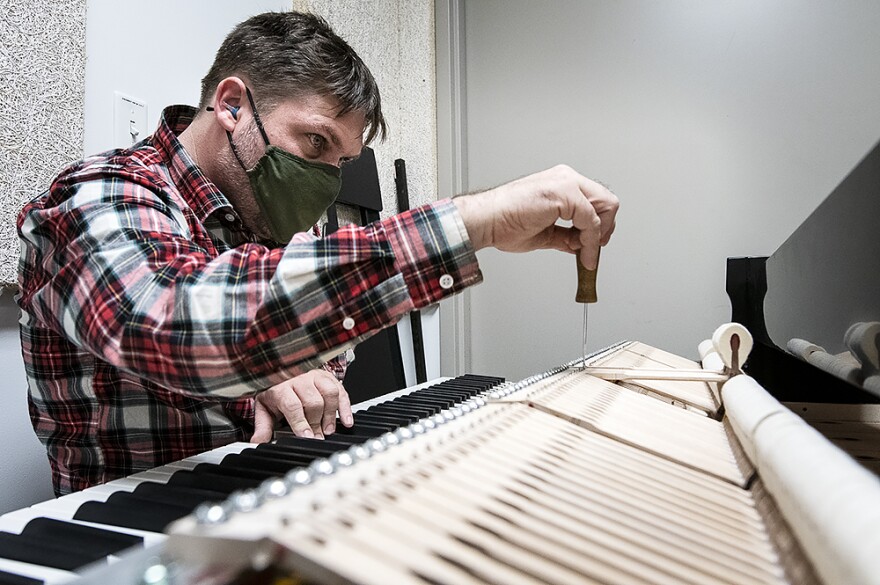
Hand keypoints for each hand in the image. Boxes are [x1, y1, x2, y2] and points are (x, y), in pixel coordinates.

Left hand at [250, 370, 352, 442]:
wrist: (283, 371)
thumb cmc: (276, 392)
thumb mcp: (265, 408)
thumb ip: (263, 427)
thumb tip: (257, 443)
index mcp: (281, 387)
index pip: (293, 405)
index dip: (301, 423)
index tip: (307, 437)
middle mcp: (300, 379)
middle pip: (313, 402)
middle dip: (316, 424)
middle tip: (317, 438)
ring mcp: (316, 376)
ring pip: (329, 394)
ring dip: (331, 415)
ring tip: (328, 430)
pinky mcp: (329, 377)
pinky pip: (341, 391)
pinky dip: (345, 407)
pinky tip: (346, 421)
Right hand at [452, 165, 617, 268]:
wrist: (486, 220)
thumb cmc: (504, 222)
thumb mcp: (545, 233)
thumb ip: (565, 236)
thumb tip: (579, 245)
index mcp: (560, 184)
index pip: (596, 201)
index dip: (600, 227)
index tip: (593, 245)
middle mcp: (566, 179)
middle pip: (607, 201)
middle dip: (606, 229)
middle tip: (595, 249)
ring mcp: (566, 183)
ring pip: (606, 207)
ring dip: (599, 235)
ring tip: (586, 253)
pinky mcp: (564, 193)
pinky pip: (591, 221)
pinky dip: (590, 241)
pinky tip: (581, 253)